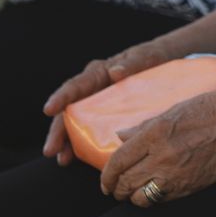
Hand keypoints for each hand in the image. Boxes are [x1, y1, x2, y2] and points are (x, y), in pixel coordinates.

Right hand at [42, 40, 176, 165]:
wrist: (166, 64)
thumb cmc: (153, 58)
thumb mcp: (146, 57)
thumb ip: (133, 63)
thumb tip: (115, 72)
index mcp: (97, 74)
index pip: (75, 86)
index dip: (61, 98)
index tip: (49, 110)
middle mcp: (92, 90)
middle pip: (69, 111)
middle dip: (58, 131)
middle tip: (51, 150)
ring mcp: (98, 106)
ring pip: (76, 124)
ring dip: (67, 142)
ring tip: (62, 159)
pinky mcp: (106, 118)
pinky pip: (92, 132)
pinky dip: (85, 145)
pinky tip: (80, 159)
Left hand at [101, 87, 215, 206]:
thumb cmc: (211, 109)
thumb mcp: (173, 110)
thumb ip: (143, 127)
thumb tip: (120, 136)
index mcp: (155, 133)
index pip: (118, 161)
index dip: (106, 175)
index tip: (105, 180)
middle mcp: (163, 156)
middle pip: (126, 182)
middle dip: (115, 189)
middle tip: (114, 188)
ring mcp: (178, 174)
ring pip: (140, 197)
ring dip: (132, 196)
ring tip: (133, 192)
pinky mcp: (191, 186)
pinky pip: (162, 199)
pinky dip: (152, 198)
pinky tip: (154, 191)